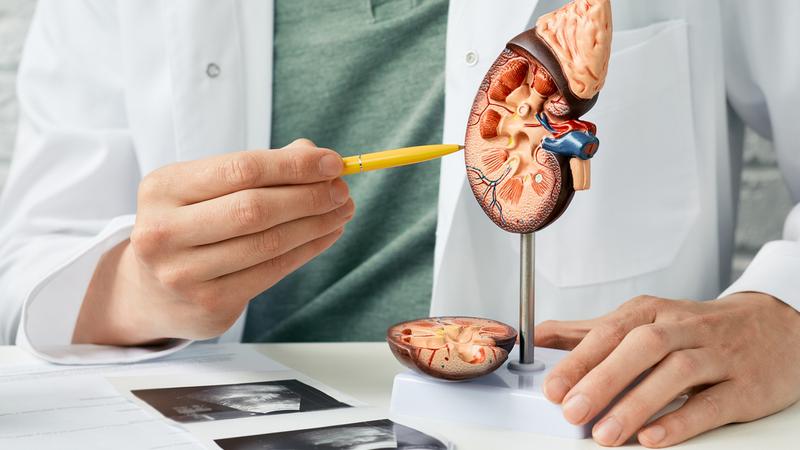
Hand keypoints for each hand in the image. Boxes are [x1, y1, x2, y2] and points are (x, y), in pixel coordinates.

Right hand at [74, 139, 353, 344]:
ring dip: (315, 225)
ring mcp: (184, 273)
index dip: (293, 165)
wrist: (152, 291)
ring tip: (341, 212)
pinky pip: (271, 272)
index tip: (332, 162)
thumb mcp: (208, 187)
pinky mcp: (209, 304)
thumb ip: (259, 167)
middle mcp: (164, 231)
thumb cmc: (191, 224)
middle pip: (255, 208)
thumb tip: (314, 155)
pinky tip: (325, 235)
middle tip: (342, 190)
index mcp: (163, 188)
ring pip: (267, 243)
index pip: (241, 169)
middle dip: (309, 196)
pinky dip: (306, 251)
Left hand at [535, 293, 799, 446]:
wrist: (775, 327)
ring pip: (676, 372)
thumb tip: (539, 337)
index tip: (552, 387)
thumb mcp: (645, 320)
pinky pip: (712, 403)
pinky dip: (681, 421)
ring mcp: (717, 356)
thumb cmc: (698, 329)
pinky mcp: (745, 386)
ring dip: (637, 403)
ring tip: (606, 433)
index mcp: (653, 312)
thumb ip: (590, 331)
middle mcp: (684, 329)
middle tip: (572, 411)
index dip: (579, 359)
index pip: (610, 331)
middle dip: (602, 379)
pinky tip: (653, 438)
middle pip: (641, 346)